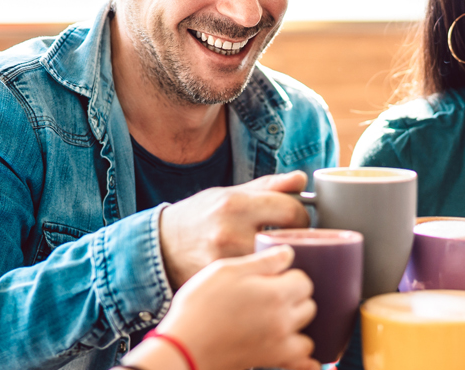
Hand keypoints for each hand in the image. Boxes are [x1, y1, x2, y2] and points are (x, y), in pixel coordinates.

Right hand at [141, 246, 319, 369]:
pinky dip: (302, 355)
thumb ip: (262, 261)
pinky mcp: (272, 360)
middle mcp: (283, 320)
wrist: (183, 346)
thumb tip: (288, 253)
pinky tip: (290, 345)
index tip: (273, 277)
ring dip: (297, 324)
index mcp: (275, 294)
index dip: (288, 275)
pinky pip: (303, 359)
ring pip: (307, 331)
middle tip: (271, 295)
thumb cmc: (198, 307)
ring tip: (276, 318)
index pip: (303, 280)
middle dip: (295, 298)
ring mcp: (279, 344)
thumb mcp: (225, 270)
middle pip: (308, 304)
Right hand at [160, 172, 310, 288]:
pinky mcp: (223, 283)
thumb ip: (268, 186)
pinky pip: (258, 281)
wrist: (162, 246)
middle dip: (296, 242)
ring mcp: (225, 261)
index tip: (299, 221)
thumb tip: (301, 179)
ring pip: (275, 265)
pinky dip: (263, 277)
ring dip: (282, 262)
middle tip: (292, 241)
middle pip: (287, 241)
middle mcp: (230, 232)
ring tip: (276, 257)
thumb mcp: (229, 193)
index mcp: (235, 204)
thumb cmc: (200, 216)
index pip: (290, 210)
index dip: (302, 216)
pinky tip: (258, 273)